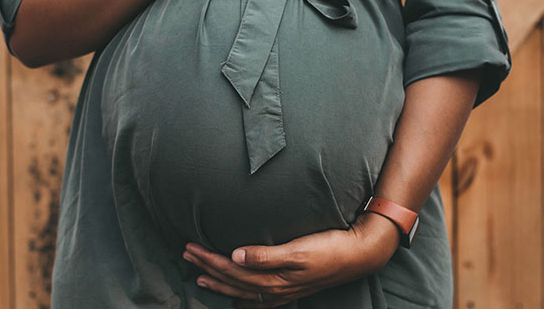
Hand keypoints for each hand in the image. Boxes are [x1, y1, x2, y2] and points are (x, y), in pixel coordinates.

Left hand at [181, 212, 400, 307]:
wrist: (357, 254)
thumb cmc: (328, 248)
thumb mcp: (298, 249)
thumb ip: (266, 255)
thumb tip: (235, 256)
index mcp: (273, 278)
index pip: (231, 269)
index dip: (209, 259)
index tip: (190, 247)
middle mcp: (275, 288)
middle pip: (232, 280)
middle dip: (207, 267)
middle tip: (186, 254)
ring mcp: (282, 291)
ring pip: (241, 289)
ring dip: (219, 281)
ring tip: (200, 274)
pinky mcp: (290, 287)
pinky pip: (257, 296)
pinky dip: (241, 294)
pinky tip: (235, 293)